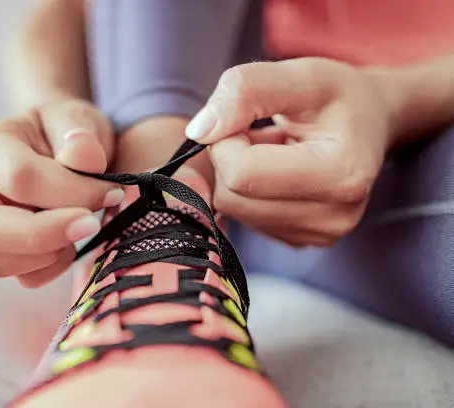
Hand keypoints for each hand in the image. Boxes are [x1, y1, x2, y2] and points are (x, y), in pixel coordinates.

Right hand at [0, 98, 123, 286]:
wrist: (63, 151)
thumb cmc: (67, 134)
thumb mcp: (78, 120)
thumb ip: (82, 135)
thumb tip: (84, 157)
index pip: (19, 177)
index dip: (70, 191)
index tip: (110, 192)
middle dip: (41, 234)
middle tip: (89, 225)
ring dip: (42, 255)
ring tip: (77, 231)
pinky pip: (18, 278)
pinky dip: (51, 268)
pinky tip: (69, 243)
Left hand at [185, 58, 396, 246]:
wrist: (373, 123)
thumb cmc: (340, 96)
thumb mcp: (301, 74)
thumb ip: (247, 91)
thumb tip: (199, 131)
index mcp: (340, 174)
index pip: (241, 173)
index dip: (225, 139)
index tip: (244, 118)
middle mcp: (333, 218)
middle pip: (232, 198)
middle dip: (229, 158)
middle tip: (256, 132)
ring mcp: (319, 236)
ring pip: (233, 210)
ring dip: (238, 174)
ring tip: (272, 150)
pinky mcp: (302, 241)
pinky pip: (245, 219)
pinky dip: (248, 191)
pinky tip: (276, 171)